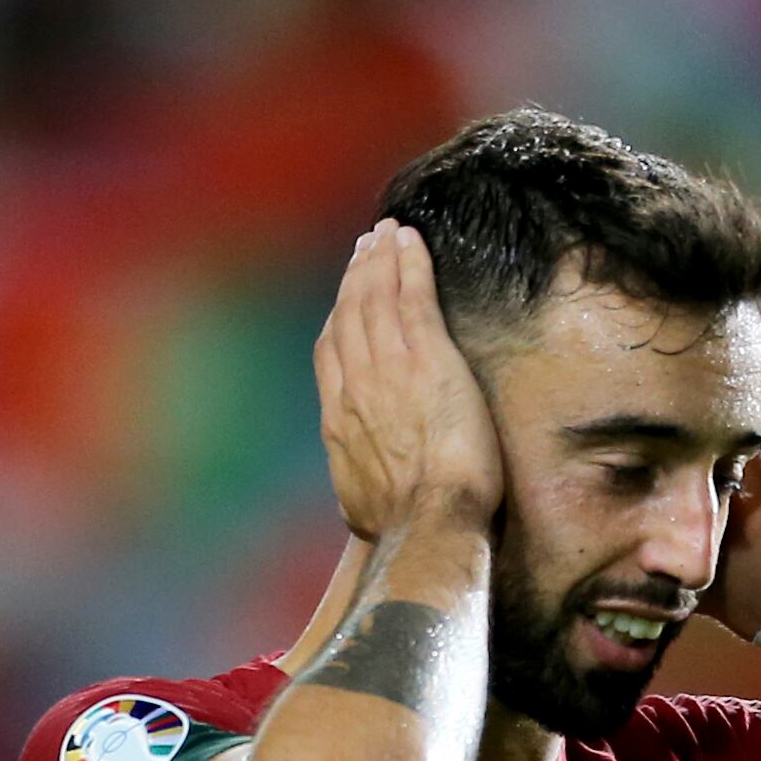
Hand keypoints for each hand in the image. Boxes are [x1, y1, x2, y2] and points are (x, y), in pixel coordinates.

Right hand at [314, 222, 500, 538]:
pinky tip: (411, 241)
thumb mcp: (358, 509)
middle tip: (366, 246)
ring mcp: (390, 368)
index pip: (331, 352)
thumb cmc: (399, 527)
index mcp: (338, 420)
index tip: (346, 297)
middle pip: (351, 314)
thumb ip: (352, 486)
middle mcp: (357, 385)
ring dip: (382, 259)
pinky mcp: (429, 358)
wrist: (426, 523)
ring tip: (386, 233)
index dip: (338, 316)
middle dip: (358, 275)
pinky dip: (409, 264)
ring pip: (378, 298)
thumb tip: (353, 499)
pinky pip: (414, 297)